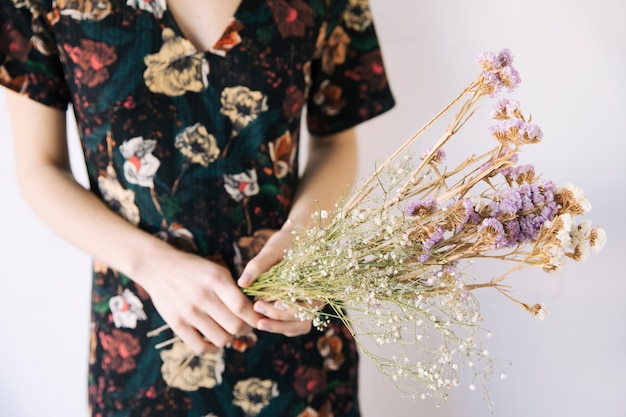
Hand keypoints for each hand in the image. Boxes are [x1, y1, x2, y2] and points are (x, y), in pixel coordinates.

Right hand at [139, 246, 262, 354]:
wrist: (159, 267)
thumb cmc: (194, 268)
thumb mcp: (217, 270)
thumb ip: (234, 288)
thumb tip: (255, 310)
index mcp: (216, 280)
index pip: (243, 307)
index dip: (255, 317)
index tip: (259, 318)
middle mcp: (203, 297)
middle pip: (235, 326)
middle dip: (247, 329)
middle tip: (247, 326)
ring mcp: (188, 312)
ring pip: (221, 339)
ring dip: (231, 338)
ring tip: (230, 331)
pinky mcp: (176, 324)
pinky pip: (200, 347)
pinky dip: (213, 348)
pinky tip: (216, 341)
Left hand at [237, 227, 318, 336]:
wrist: (297, 239)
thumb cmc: (286, 241)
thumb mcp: (273, 249)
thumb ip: (259, 265)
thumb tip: (242, 283)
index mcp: (316, 281)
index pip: (307, 303)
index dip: (290, 308)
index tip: (272, 303)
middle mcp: (317, 296)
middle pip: (303, 318)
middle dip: (280, 318)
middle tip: (258, 308)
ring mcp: (309, 304)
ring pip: (300, 325)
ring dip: (280, 326)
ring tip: (260, 322)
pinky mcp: (299, 307)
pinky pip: (295, 325)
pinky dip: (281, 326)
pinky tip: (264, 320)